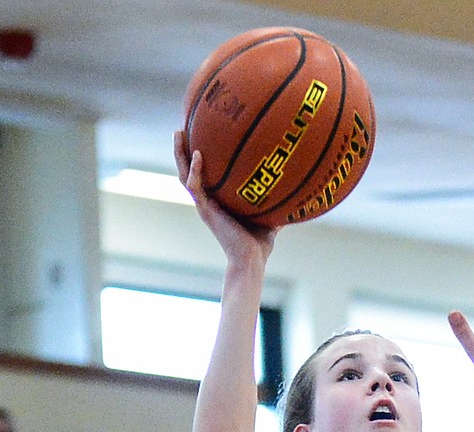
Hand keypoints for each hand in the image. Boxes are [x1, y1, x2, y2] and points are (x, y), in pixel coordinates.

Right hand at [175, 131, 276, 270]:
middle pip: (190, 170)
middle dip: (184, 150)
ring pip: (185, 175)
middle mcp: (208, 201)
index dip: (201, 158)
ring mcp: (205, 206)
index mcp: (218, 202)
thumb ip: (275, 202)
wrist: (251, 262)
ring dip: (180, 154)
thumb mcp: (269, 218)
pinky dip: (195, 170)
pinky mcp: (206, 211)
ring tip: (179, 133)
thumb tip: (294, 191)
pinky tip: (198, 154)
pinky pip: (195, 186)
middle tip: (183, 127)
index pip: (206, 175)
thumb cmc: (259, 245)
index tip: (203, 136)